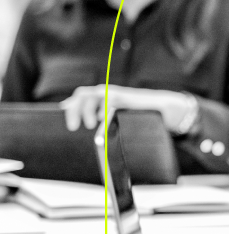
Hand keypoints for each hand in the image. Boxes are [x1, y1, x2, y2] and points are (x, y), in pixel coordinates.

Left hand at [61, 84, 191, 132]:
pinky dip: (103, 111)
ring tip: (89, 125)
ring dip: (87, 110)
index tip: (61, 120)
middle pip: (81, 96)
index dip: (69, 108)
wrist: (163, 110)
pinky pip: (109, 101)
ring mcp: (115, 94)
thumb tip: (92, 140)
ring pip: (92, 96)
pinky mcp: (125, 97)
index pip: (79, 99)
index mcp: (101, 99)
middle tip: (72, 127)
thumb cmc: (140, 117)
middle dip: (73, 110)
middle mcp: (105, 93)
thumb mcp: (117, 122)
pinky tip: (101, 121)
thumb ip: (103, 125)